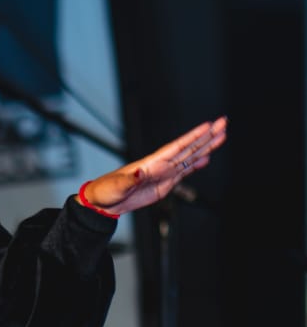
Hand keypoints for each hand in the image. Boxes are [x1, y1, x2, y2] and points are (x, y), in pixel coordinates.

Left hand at [82, 117, 226, 214]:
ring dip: (206, 147)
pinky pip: (184, 172)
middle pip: (188, 148)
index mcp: (151, 163)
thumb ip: (131, 179)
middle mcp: (160, 165)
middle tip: (223, 123)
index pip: (176, 147)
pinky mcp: (164, 184)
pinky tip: (207, 159)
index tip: (208, 126)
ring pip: (190, 158)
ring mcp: (163, 174)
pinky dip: (196, 165)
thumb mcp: (117, 186)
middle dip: (206, 136)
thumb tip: (141, 173)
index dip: (193, 137)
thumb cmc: (106, 190)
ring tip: (221, 136)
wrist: (103, 203)